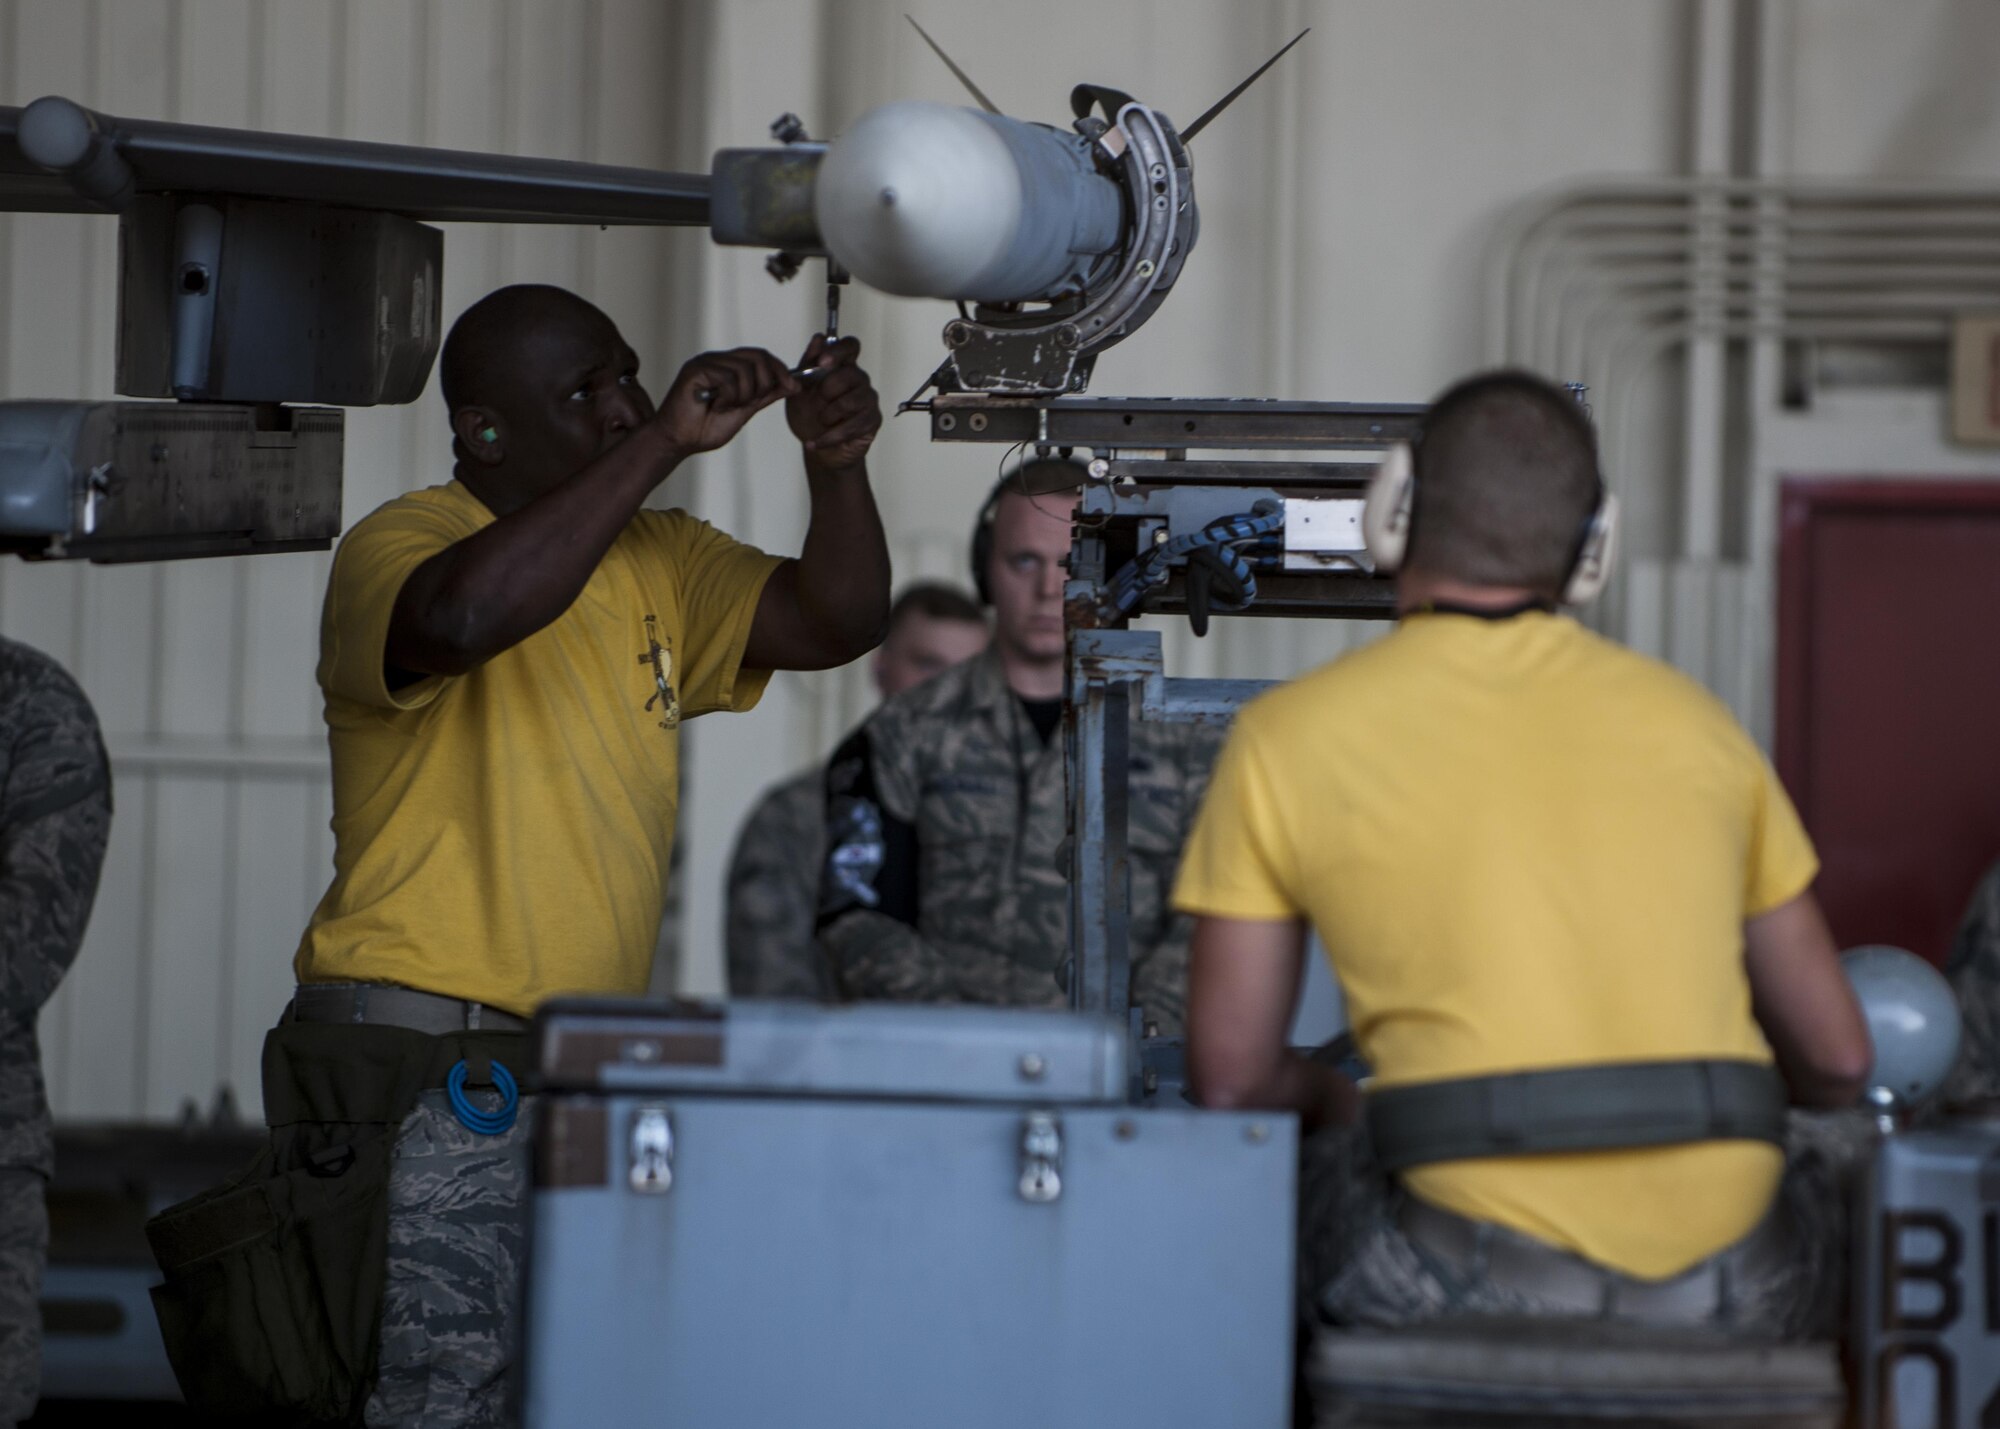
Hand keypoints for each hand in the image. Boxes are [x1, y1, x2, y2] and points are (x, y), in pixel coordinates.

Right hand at [655, 347, 797, 456]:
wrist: (679, 441)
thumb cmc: (705, 428)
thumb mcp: (745, 410)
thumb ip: (766, 396)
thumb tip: (793, 385)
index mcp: (728, 366)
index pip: (761, 356)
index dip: (779, 369)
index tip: (793, 386)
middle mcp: (717, 360)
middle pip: (758, 357)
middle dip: (764, 384)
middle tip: (749, 403)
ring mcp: (706, 362)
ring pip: (745, 370)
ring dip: (742, 396)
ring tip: (725, 407)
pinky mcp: (696, 369)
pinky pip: (728, 378)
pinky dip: (728, 398)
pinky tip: (715, 406)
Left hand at [786, 335, 881, 471]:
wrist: (815, 447)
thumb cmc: (808, 416)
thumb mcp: (799, 390)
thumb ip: (807, 364)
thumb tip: (818, 338)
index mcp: (841, 366)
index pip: (850, 346)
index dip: (839, 350)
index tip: (823, 362)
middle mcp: (858, 379)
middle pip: (850, 374)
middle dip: (827, 391)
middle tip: (818, 402)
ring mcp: (868, 399)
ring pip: (851, 401)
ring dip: (828, 415)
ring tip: (821, 422)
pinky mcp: (872, 420)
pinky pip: (852, 425)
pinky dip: (830, 436)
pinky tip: (816, 442)